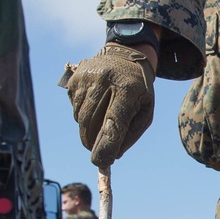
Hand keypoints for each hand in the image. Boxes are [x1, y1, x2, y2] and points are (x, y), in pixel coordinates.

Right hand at [63, 43, 155, 167]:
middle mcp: (105, 80)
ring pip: (80, 118)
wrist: (125, 56)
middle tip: (97, 153)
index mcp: (128, 89)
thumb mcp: (145, 109)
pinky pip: (74, 108)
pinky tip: (93, 109)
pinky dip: (81, 116)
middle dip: (93, 143)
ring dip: (87, 130)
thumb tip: (114, 156)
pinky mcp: (75, 79)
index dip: (106, 145)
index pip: (114, 122)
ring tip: (99, 126)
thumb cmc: (138, 90)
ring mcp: (87, 77)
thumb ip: (132, 133)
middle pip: (92, 123)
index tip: (101, 162)